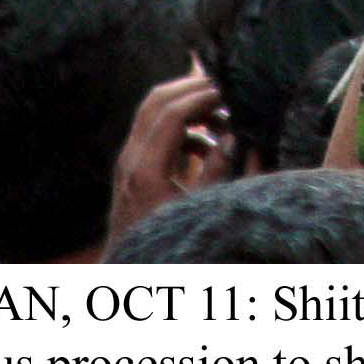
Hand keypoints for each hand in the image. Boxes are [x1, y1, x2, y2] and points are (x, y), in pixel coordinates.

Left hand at [105, 71, 229, 248]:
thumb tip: (236, 138)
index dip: (205, 97)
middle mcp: (130, 159)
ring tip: (225, 119)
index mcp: (146, 170)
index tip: (233, 94)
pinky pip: (154, 132)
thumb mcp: (199, 211)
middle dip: (193, 88)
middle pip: (157, 100)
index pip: (174, 114)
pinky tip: (209, 146)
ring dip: (189, 107)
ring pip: (153, 112)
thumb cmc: (168, 246)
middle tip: (227, 88)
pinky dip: (181, 127)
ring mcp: (127, 162)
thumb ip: (218, 173)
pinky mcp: (131, 169)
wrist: (130, 275)